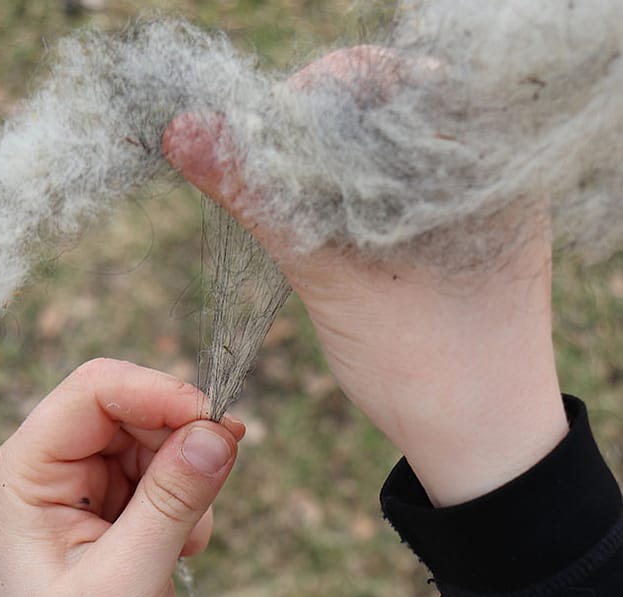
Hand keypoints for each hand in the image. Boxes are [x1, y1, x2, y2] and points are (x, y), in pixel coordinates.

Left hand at [0, 358, 242, 596]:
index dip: (159, 393)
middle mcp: (53, 474)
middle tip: (209, 494)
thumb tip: (219, 430)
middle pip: (131, 407)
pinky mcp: (121, 523)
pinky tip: (183, 555)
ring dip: (189, 480)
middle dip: (180, 440)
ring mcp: (88, 498)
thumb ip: (174, 500)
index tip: (217, 424)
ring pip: (158, 442)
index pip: (95, 391)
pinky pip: (170, 480)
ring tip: (186, 543)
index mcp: (28, 474)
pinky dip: (191, 507)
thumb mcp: (128, 582)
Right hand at [163, 48, 567, 505]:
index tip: (260, 143)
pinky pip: (394, 187)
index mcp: (481, 155)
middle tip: (263, 174)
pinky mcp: (458, 228)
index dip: (313, 97)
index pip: (385, 79)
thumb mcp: (333, 278)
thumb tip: (183, 130)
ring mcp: (474, 195)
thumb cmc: (428, 368)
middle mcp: (486, 162)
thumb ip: (259, 197)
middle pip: (381, 108)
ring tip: (283, 202)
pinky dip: (349, 197)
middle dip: (313, 134)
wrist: (482, 445)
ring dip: (325, 168)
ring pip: (381, 150)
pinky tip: (314, 223)